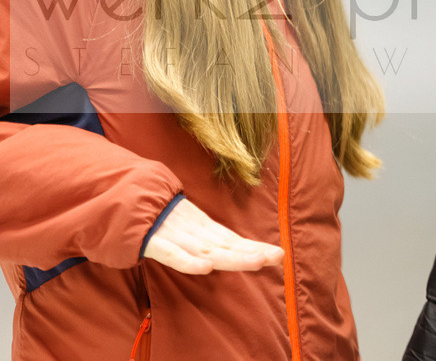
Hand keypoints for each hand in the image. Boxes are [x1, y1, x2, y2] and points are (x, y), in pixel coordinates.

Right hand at [142, 198, 284, 273]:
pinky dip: (188, 261)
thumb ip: (207, 241)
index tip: (279, 255)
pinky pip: (171, 254)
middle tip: (278, 256)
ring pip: (206, 249)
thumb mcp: (188, 230)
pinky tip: (206, 268)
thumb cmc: (160, 220)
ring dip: (231, 256)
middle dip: (251, 252)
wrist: (123, 201)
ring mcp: (175, 236)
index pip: (233, 240)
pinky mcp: (153, 242)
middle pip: (226, 245)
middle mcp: (194, 232)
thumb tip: (232, 252)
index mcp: (202, 229)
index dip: (254, 248)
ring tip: (256, 261)